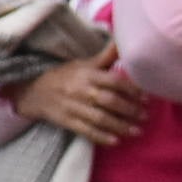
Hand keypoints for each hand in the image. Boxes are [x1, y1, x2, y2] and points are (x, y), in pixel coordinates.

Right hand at [6, 45, 146, 147]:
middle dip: (129, 110)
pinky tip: (115, 141)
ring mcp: (73, 107)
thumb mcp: (85, 63)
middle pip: (108, 101)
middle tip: (144, 116)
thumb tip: (125, 41)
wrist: (35, 91)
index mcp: (88, 74)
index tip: (145, 98)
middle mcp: (81, 90)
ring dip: (120, 126)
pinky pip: (85, 131)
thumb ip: (107, 56)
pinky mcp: (67, 121)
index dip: (131, 89)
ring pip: (99, 118)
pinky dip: (101, 137)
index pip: (113, 81)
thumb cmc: (67, 76)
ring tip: (137, 131)